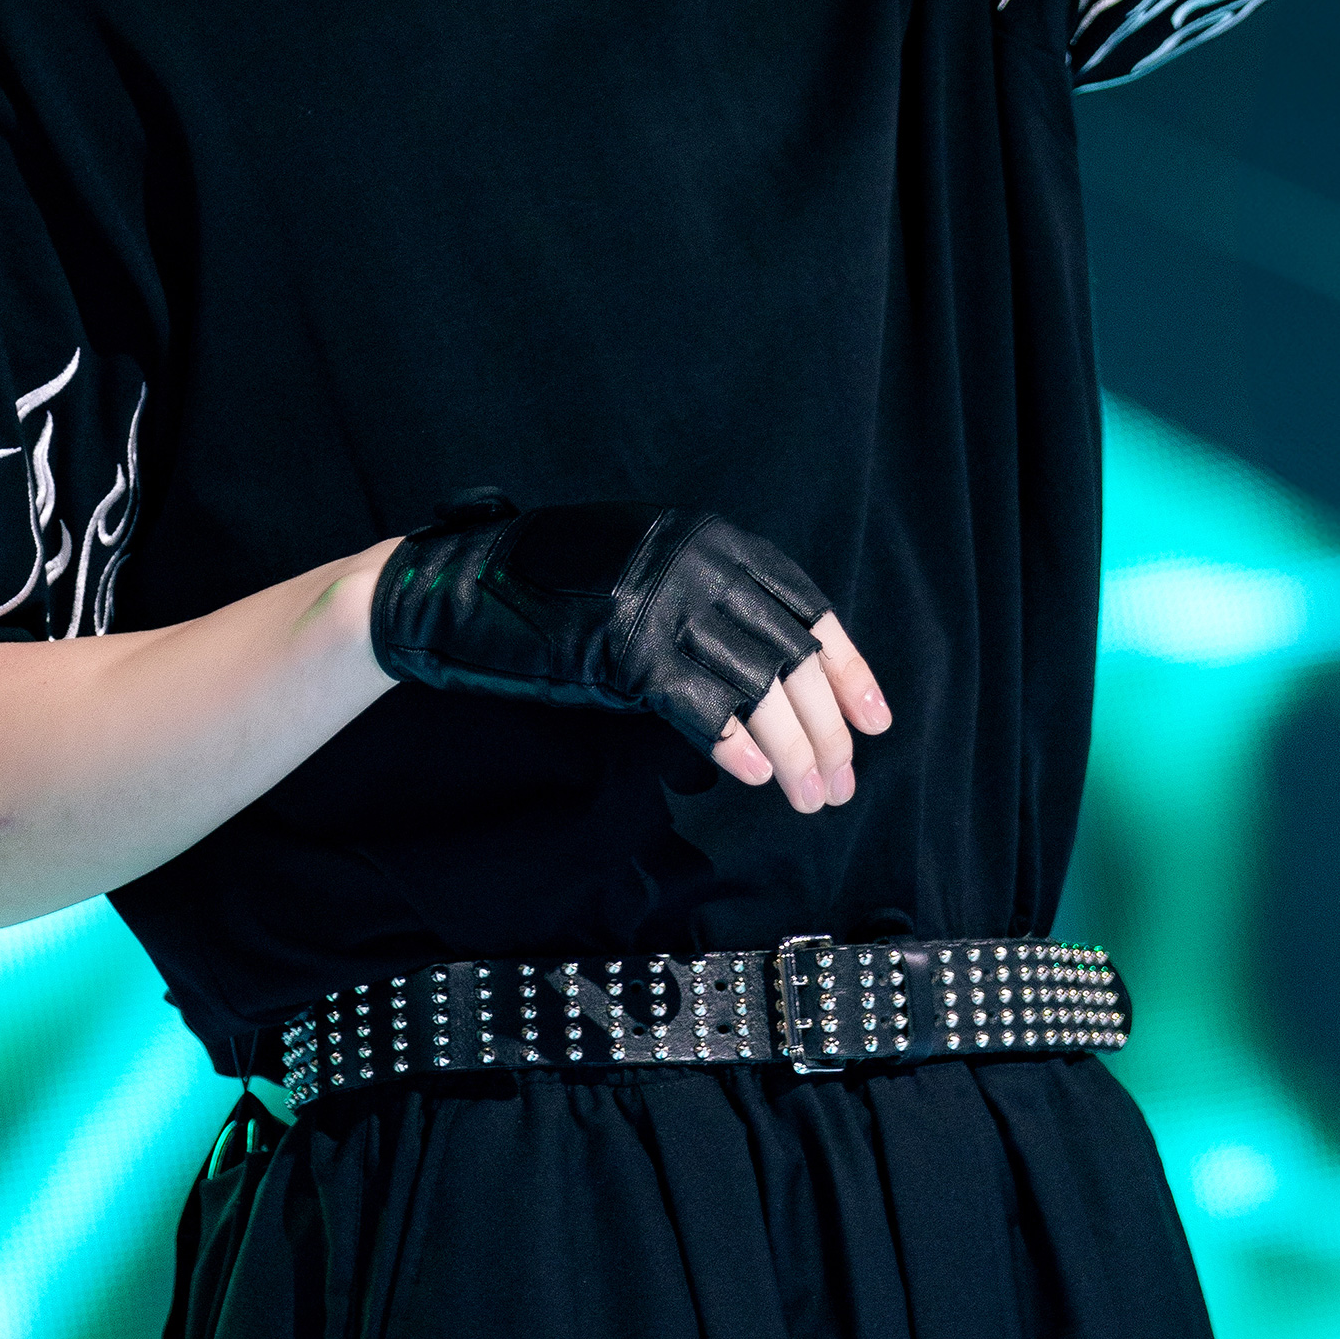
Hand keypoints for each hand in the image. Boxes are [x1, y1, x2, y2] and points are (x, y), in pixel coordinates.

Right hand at [371, 494, 883, 807]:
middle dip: (827, 730)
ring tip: (810, 798)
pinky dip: (736, 747)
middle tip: (840, 785)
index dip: (848, 670)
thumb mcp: (650, 576)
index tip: (874, 723)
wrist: (465, 587)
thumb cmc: (556, 591)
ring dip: (795, 754)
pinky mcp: (629, 648)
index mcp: (713, 540)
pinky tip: (756, 779)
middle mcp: (700, 564)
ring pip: (759, 690)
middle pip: (791, 658)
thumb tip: (777, 678)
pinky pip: (704, 707)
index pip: (807, 609)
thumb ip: (710, 607)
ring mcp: (665, 603)